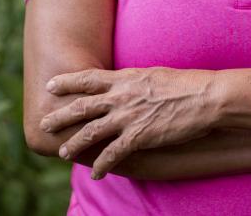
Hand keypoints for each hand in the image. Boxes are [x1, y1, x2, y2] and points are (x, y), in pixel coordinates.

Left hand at [40, 67, 220, 178]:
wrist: (206, 97)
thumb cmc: (186, 85)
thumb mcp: (154, 75)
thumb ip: (137, 81)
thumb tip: (130, 84)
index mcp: (125, 78)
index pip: (88, 79)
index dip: (67, 81)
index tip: (50, 85)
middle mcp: (121, 96)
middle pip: (81, 106)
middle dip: (60, 116)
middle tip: (44, 124)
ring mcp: (128, 117)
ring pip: (91, 132)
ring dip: (74, 144)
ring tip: (63, 152)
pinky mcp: (139, 136)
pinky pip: (113, 154)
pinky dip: (102, 165)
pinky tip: (96, 174)